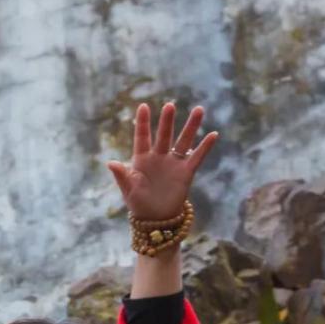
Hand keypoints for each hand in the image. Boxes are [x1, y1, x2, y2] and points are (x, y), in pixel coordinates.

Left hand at [106, 99, 219, 221]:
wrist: (155, 218)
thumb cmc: (138, 202)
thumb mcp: (128, 189)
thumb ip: (122, 175)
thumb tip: (110, 163)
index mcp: (142, 159)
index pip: (142, 137)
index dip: (143, 123)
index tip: (143, 106)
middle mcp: (159, 157)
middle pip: (164, 135)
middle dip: (167, 121)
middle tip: (170, 105)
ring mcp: (173, 163)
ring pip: (183, 141)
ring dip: (191, 126)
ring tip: (199, 109)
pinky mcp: (186, 172)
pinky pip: (197, 157)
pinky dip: (205, 147)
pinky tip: (214, 134)